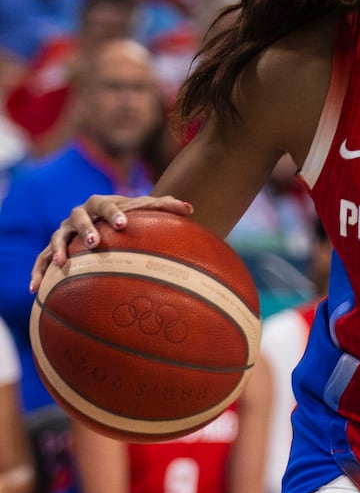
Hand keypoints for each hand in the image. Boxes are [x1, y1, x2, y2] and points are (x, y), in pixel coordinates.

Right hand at [30, 194, 193, 292]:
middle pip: (78, 218)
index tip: (124, 224)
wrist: (101, 218)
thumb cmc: (126, 215)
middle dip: (85, 229)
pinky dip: (38, 271)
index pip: (107, 205)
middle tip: (94, 242)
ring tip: (62, 264)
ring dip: (59, 249)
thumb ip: (166, 207)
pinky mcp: (54, 247)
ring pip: (57, 238)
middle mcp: (79, 215)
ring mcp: (63, 230)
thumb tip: (191, 209)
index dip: (114, 213)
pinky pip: (42, 259)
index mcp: (101, 204)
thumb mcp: (142, 209)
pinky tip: (34, 289)